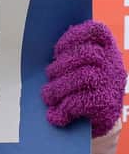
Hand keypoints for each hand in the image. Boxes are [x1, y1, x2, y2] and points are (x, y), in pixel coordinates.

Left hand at [41, 20, 125, 136]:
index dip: (75, 36)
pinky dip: (64, 108)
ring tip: (48, 97)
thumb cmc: (82, 88)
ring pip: (84, 76)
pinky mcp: (108, 106)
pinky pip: (82, 101)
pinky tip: (55, 115)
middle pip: (86, 55)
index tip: (57, 50)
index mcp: (106, 50)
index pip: (97, 31)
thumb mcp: (77, 67)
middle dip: (61, 66)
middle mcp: (113, 65)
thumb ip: (67, 56)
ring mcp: (113, 85)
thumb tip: (40, 49)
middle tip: (49, 77)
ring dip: (59, 88)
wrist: (99, 121)